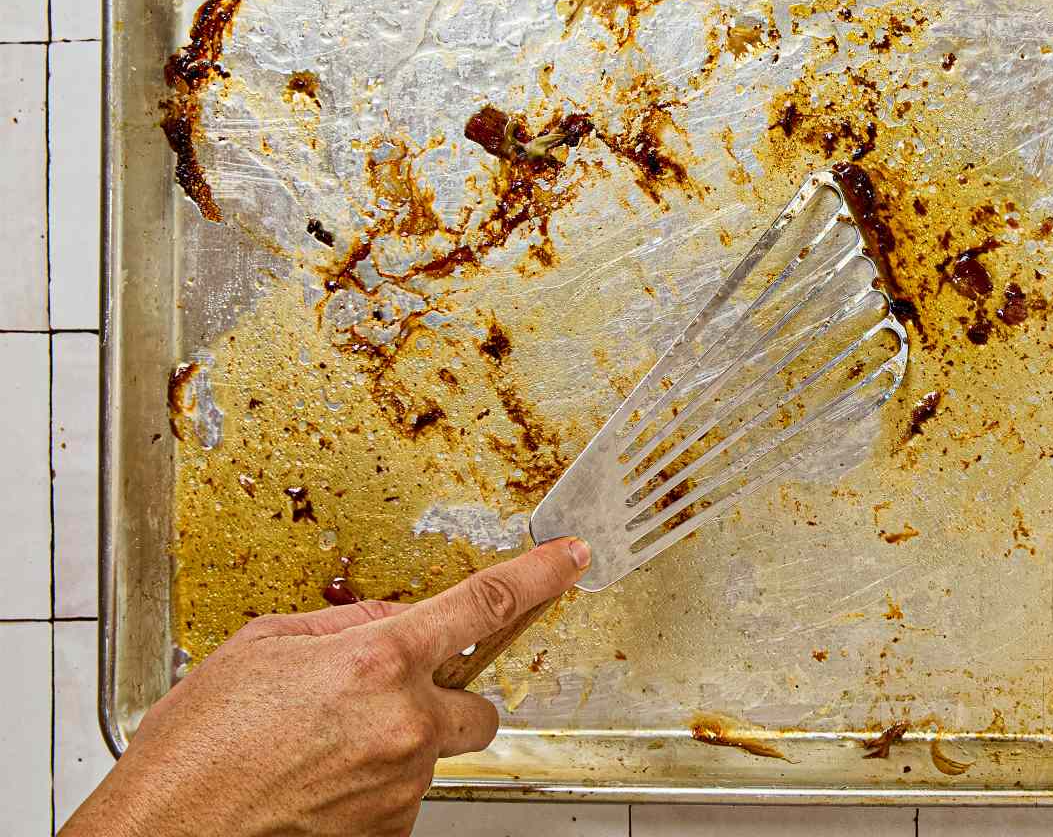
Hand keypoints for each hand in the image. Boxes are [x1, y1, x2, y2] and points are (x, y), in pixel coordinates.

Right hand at [62, 539, 589, 836]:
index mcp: (377, 660)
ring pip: (430, 754)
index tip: (571, 561)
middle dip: (450, 696)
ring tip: (319, 752)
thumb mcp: (265, 645)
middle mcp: (403, 724)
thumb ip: (345, 626)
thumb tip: (390, 622)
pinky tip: (318, 787)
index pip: (485, 603)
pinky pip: (399, 800)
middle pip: (479, 703)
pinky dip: (371, 791)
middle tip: (390, 700)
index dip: (540, 577)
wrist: (164, 834)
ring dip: (395, 746)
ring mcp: (399, 787)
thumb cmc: (198, 745)